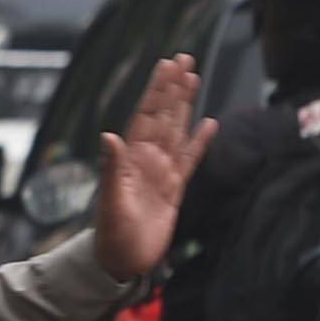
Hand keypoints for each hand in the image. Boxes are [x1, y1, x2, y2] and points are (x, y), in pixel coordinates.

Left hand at [91, 52, 217, 278]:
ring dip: (185, 105)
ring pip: (177, 130)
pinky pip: (190, 159)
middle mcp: (147, 159)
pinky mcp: (174, 189)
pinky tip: (210, 124)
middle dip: (173, 87)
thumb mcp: (111, 201)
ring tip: (193, 79)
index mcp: (131, 158)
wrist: (122, 262)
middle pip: (164, 115)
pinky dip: (200, 141)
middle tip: (184, 58)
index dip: (158, 89)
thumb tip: (109, 135)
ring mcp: (161, 172)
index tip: (167, 64)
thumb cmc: (111, 235)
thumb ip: (112, 168)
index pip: (147, 114)